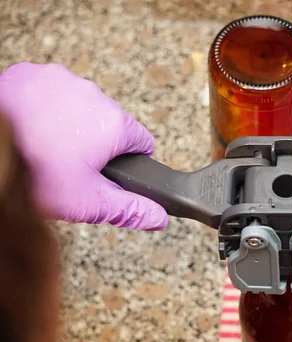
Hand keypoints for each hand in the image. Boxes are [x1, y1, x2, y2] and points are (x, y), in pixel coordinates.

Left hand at [0, 62, 167, 229]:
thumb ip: (130, 209)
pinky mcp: (32, 73)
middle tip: (68, 166)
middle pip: (110, 124)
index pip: (143, 142)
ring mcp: (61, 80)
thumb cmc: (33, 172)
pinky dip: (43, 108)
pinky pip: (49, 92)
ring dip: (70, 124)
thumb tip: (159, 217)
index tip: (107, 171)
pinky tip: (30, 127)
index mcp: (115, 124)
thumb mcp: (88, 203)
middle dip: (96, 144)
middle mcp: (94, 95)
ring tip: (45, 147)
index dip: (128, 163)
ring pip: (79, 107)